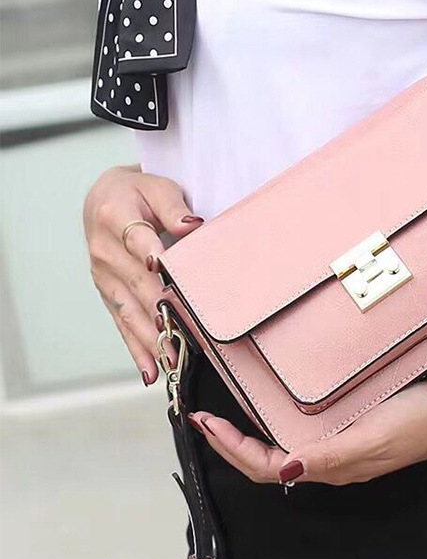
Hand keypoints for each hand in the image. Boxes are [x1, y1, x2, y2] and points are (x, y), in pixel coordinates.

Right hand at [83, 165, 203, 384]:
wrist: (102, 200)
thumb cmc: (138, 192)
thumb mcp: (157, 185)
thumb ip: (174, 205)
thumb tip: (192, 225)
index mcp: (116, 218)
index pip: (138, 239)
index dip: (152, 256)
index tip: (164, 272)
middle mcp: (105, 251)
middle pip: (139, 285)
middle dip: (162, 312)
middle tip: (187, 335)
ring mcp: (104, 277)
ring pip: (131, 312)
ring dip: (152, 339)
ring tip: (174, 362)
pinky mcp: (108, 294)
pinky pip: (123, 324)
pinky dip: (137, 350)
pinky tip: (152, 372)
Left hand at [188, 369, 426, 485]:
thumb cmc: (419, 420)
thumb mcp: (373, 437)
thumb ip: (330, 456)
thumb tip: (286, 469)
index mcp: (331, 465)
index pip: (267, 467)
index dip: (232, 449)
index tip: (204, 423)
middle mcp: (331, 457)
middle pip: (268, 460)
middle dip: (232, 443)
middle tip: (205, 418)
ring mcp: (342, 441)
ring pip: (284, 444)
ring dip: (252, 433)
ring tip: (230, 412)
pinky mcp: (353, 423)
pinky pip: (305, 428)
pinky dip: (280, 417)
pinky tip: (277, 400)